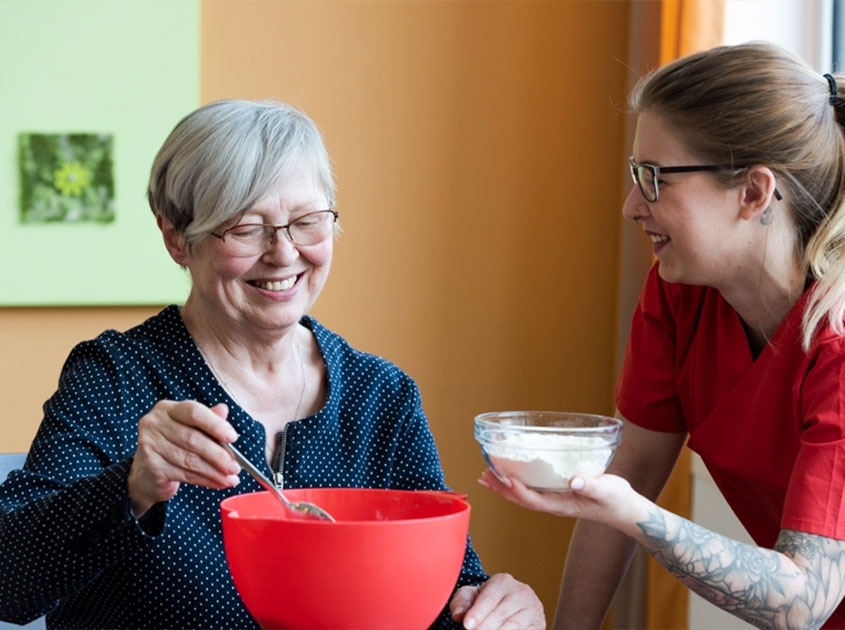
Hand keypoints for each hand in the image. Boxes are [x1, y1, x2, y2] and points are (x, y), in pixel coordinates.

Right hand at [128, 401, 239, 515]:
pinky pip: (184, 474)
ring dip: (215, 471)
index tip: (233, 438)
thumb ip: (208, 420)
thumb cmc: (174, 446)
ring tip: (231, 478)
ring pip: (190, 459)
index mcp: (167, 409)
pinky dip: (205, 480)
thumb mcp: (191, 429)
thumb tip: (224, 410)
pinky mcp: (151, 466)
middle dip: (219, 455)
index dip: (215, 424)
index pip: (194, 412)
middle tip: (236, 467)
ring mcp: (150, 445)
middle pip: (193, 439)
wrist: (146, 473)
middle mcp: (154, 423)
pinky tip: (218, 483)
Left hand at [450, 572, 544, 628]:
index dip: (478, 613)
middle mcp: (522, 592)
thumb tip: (458, 614)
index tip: (467, 625)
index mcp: (504, 581)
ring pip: (514, 626)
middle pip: (502, 614)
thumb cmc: (487, 600)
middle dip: (486, 627)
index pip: (490, 598)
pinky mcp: (539, 625)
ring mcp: (533, 609)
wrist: (510, 605)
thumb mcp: (471, 596)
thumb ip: (462, 602)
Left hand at [478, 469, 645, 532]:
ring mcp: (556, 500)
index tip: (504, 478)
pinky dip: (517, 482)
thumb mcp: (608, 490)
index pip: (534, 500)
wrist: (625, 508)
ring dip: (505, 486)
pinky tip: (511, 474)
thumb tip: (574, 480)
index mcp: (563, 505)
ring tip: (487, 475)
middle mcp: (555, 504)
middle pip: (522, 499)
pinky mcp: (559, 493)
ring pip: (524, 495)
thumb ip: (592, 485)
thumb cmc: (617, 500)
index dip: (517, 490)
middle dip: (502, 488)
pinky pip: (532, 489)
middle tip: (484, 476)